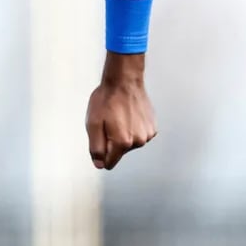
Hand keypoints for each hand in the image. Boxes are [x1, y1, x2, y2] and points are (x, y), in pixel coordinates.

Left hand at [85, 52, 156, 169]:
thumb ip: (96, 148)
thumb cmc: (107, 99)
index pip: (110, 162)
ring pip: (130, 143)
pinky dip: (133, 128)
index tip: (100, 138)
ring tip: (119, 117)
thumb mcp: (93, 124)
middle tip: (108, 122)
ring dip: (123, 134)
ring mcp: (148, 134)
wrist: (124, 81)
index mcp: (122, 142)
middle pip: (120, 152)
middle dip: (112, 141)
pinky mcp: (153, 127)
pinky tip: (129, 115)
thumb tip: (100, 164)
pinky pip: (139, 135)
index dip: (102, 153)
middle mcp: (138, 141)